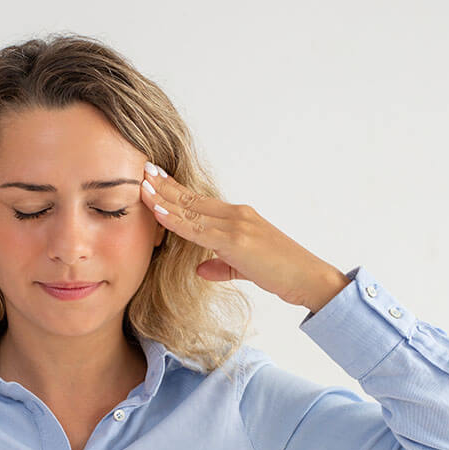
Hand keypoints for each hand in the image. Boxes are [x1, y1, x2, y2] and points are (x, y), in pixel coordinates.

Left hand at [138, 161, 349, 311]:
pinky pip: (198, 230)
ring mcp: (237, 226)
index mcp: (238, 217)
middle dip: (164, 186)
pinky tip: (158, 212)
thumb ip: (222, 265)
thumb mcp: (245, 268)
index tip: (155, 179)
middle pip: (192, 199)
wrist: (307, 278)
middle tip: (141, 171)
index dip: (176, 189)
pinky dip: (176, 221)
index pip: (199, 200)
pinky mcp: (236, 241)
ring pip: (192, 211)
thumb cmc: (281, 272)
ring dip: (163, 199)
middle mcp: (236, 215)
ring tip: (141, 186)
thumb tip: (201, 269)